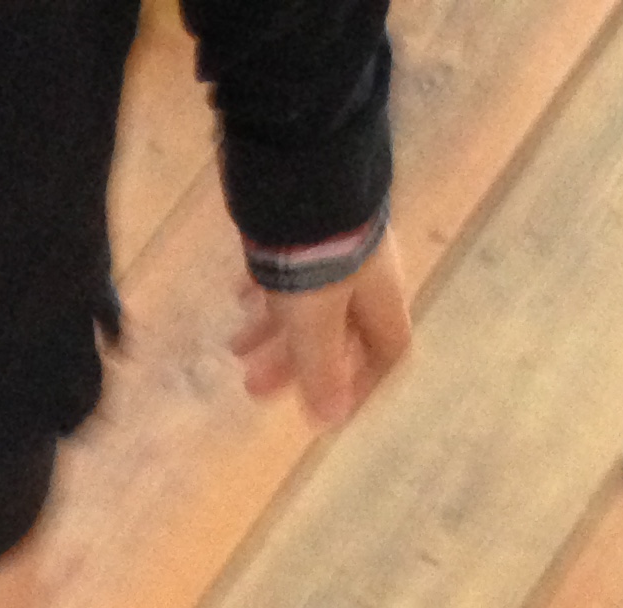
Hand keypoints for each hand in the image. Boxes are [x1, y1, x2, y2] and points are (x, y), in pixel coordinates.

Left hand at [230, 237, 411, 428]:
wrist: (305, 171)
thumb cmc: (316, 254)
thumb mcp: (315, 318)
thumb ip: (322, 367)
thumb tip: (330, 421)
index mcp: (377, 300)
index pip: (388, 352)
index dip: (362, 384)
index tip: (326, 410)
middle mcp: (363, 276)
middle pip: (337, 333)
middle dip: (297, 364)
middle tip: (253, 387)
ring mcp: (336, 251)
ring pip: (307, 304)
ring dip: (272, 333)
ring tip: (234, 349)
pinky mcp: (307, 228)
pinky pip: (288, 271)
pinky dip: (264, 292)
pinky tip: (238, 296)